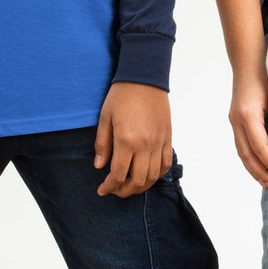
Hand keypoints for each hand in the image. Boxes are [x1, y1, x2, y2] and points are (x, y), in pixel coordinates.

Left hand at [94, 83, 172, 197]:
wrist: (145, 77)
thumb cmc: (121, 95)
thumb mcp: (105, 118)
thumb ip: (102, 145)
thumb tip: (99, 167)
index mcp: (126, 140)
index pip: (118, 174)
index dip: (109, 186)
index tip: (102, 190)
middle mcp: (145, 145)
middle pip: (137, 181)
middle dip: (124, 191)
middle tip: (115, 190)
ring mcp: (159, 142)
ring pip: (153, 176)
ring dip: (141, 186)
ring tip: (130, 185)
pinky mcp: (168, 138)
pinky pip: (166, 164)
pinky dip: (157, 174)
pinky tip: (147, 175)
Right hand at [228, 66, 267, 188]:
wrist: (248, 62)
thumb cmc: (267, 77)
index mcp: (248, 115)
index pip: (259, 146)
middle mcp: (236, 120)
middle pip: (246, 154)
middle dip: (261, 172)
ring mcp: (234, 121)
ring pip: (241, 152)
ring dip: (254, 170)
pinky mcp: (236, 121)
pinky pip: (241, 145)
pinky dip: (249, 159)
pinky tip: (259, 168)